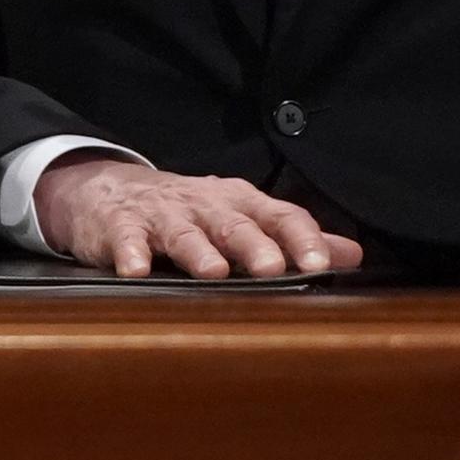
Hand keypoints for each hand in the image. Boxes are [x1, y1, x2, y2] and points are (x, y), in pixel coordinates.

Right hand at [33, 154, 365, 279]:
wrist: (108, 188)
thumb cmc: (186, 211)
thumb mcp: (240, 217)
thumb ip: (291, 237)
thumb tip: (351, 254)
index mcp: (241, 204)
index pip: (279, 215)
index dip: (300, 238)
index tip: (320, 264)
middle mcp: (205, 205)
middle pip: (234, 223)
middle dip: (253, 244)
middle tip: (271, 267)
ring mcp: (161, 214)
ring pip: (183, 232)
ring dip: (198, 251)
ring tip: (212, 271)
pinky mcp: (119, 225)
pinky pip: (126, 238)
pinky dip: (130, 253)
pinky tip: (135, 270)